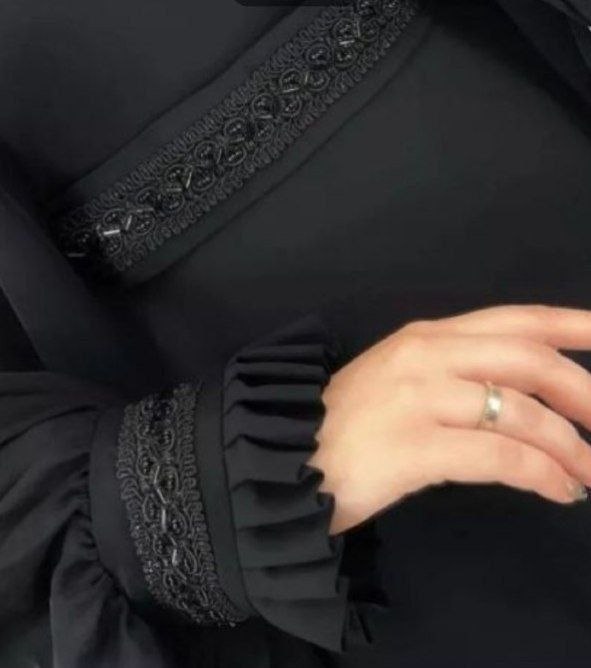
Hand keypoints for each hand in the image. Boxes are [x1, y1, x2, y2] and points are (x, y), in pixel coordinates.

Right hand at [308, 304, 590, 534]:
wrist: (286, 464)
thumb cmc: (348, 426)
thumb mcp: (402, 383)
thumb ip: (457, 376)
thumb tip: (527, 400)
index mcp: (426, 336)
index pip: (515, 320)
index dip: (572, 324)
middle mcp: (425, 356)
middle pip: (527, 360)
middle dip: (584, 392)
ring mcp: (417, 398)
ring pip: (519, 411)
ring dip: (569, 446)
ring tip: (587, 473)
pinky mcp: (413, 446)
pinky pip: (499, 455)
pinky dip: (541, 474)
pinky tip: (557, 491)